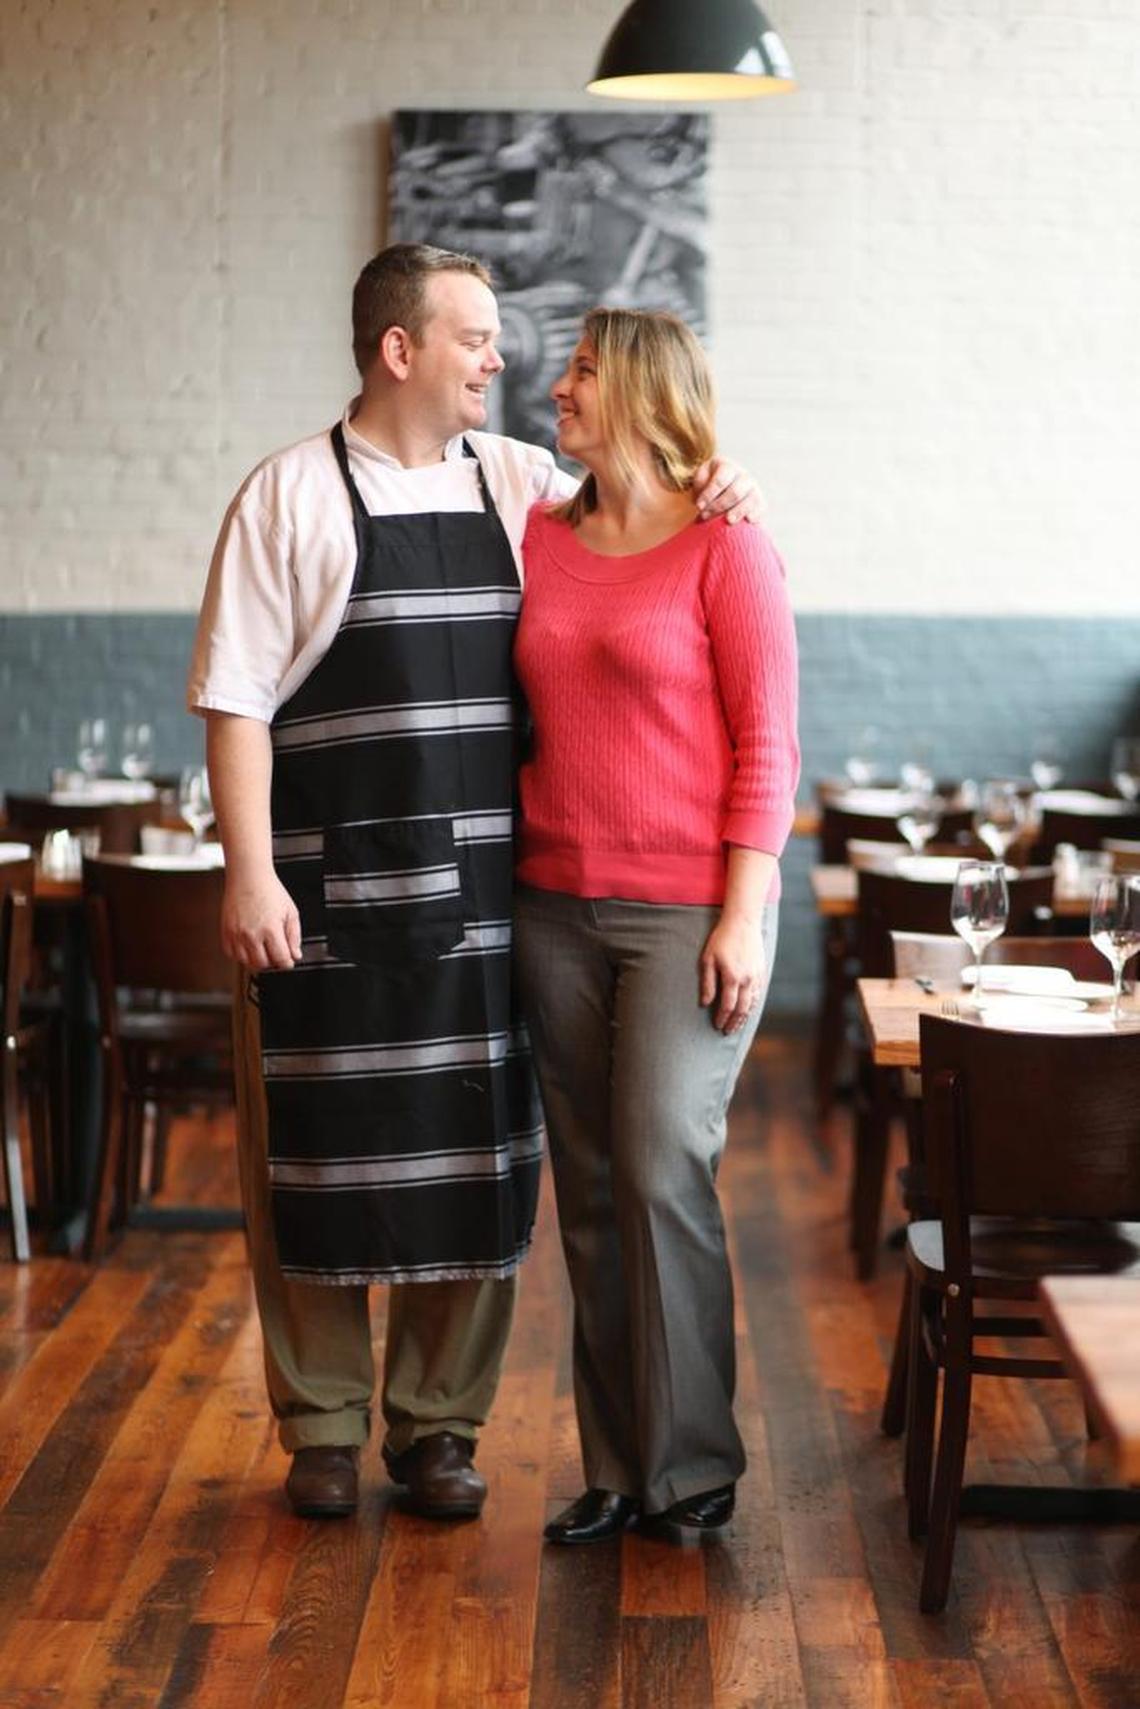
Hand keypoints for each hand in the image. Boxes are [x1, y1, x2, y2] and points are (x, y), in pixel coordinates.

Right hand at [221, 870, 301, 970]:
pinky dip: (240, 955)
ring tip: (263, 950)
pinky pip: (231, 954)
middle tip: (275, 954)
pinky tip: (248, 947)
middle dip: (272, 962)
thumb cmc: (269, 890)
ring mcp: (236, 934)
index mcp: (271, 929)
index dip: (287, 963)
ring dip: (256, 960)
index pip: (281, 959)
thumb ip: (294, 936)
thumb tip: (295, 955)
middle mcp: (251, 933)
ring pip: (246, 962)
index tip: (288, 961)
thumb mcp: (291, 912)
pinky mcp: (226, 931)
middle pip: (263, 964)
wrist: (248, 876)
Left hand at [692, 458, 765, 525]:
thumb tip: (704, 495)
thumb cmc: (708, 484)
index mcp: (727, 467)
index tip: (699, 506)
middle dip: (720, 505)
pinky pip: (760, 508)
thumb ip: (700, 482)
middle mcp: (743, 476)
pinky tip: (748, 520)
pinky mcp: (759, 502)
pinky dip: (755, 514)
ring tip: (729, 520)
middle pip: (735, 491)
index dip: (709, 494)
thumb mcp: (700, 479)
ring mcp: (753, 489)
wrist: (721, 490)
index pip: (721, 479)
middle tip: (706, 515)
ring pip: (750, 500)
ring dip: (738, 511)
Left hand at [699, 911, 766, 1033]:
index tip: (717, 1026)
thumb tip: (705, 1003)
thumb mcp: (707, 960)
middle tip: (727, 1032)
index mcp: (732, 978)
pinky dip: (753, 1005)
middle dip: (734, 1023)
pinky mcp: (761, 971)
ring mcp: (756, 976)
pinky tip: (748, 1009)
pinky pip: (758, 994)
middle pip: (742, 1009)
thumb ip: (707, 983)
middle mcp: (747, 980)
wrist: (742, 922)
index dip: (722, 1018)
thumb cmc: (721, 939)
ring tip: (737, 1025)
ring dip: (745, 1017)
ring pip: (753, 1003)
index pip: (727, 1006)